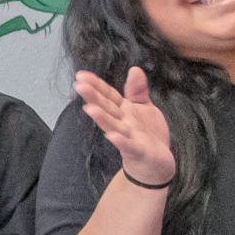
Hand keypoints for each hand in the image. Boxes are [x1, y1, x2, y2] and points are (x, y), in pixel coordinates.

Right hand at [73, 66, 174, 189]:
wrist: (156, 165)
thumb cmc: (147, 135)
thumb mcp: (144, 107)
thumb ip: (137, 90)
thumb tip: (134, 69)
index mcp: (123, 111)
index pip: (108, 95)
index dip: (96, 85)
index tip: (80, 75)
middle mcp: (122, 123)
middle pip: (107, 108)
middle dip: (93, 97)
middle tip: (78, 86)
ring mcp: (128, 138)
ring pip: (113, 126)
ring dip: (102, 118)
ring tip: (89, 108)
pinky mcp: (138, 152)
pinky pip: (129, 146)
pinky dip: (120, 141)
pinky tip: (112, 136)